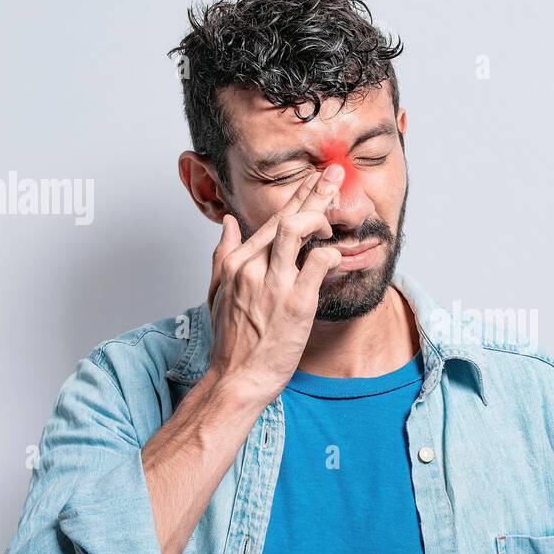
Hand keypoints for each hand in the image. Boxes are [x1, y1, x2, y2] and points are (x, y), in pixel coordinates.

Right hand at [204, 163, 344, 404]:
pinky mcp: (296, 303)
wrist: (238, 378)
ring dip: (321, 216)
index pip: (271, 220)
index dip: (296, 197)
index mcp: (237, 263)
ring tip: (334, 221)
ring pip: (298, 229)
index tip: (314, 182)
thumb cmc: (232, 341)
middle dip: (314, 191)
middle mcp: (253, 267)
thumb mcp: (217, 293)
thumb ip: (223, 255)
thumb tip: (229, 223)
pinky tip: (336, 255)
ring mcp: (274, 284)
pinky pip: (318, 262)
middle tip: (334, 175)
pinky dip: (331, 253)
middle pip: (287, 217)